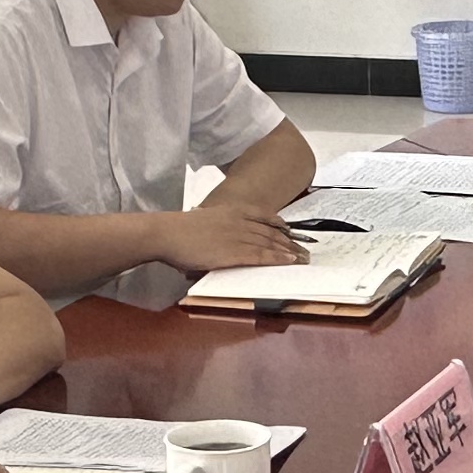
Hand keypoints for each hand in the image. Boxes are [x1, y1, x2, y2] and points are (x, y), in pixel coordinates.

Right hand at [154, 204, 306, 274]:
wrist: (168, 233)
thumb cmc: (179, 230)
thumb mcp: (204, 220)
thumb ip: (217, 227)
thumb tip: (218, 238)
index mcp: (232, 211)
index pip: (263, 216)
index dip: (279, 224)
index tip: (289, 230)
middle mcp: (240, 221)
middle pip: (271, 231)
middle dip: (290, 241)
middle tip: (304, 248)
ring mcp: (238, 236)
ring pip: (271, 244)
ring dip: (289, 251)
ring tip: (303, 257)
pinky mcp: (234, 253)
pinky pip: (262, 256)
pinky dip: (278, 258)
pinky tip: (290, 261)